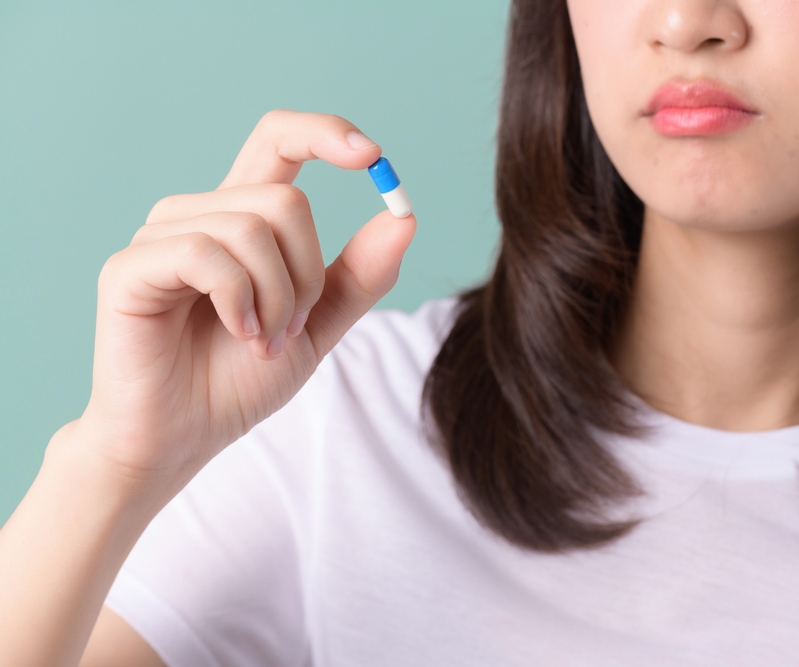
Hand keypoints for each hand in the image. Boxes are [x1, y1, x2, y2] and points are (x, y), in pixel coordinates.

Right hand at [72, 110, 415, 494]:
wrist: (185, 436)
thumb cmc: (240, 379)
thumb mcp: (320, 325)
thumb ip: (361, 275)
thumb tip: (405, 217)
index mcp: (243, 218)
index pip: (281, 139)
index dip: (326, 132)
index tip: (373, 158)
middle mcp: (200, 213)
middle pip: (287, 200)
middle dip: (308, 276)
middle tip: (289, 329)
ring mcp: (161, 236)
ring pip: (253, 229)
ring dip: (277, 300)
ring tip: (259, 340)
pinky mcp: (130, 267)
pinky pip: (208, 254)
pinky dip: (239, 301)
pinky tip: (236, 332)